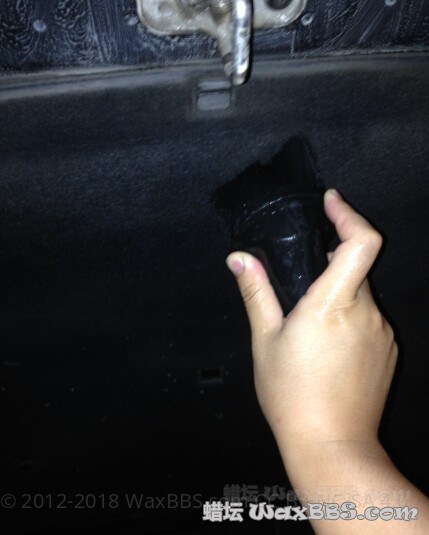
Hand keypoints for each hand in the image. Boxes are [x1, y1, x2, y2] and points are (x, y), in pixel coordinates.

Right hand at [226, 189, 396, 450]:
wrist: (332, 445)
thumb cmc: (293, 396)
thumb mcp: (265, 340)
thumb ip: (256, 292)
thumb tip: (238, 259)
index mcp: (332, 304)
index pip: (360, 242)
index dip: (349, 215)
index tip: (332, 203)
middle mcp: (365, 313)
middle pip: (355, 268)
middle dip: (330, 266)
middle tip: (302, 286)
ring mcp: (382, 333)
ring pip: (361, 295)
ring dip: (338, 297)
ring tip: (310, 329)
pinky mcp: (388, 350)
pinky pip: (369, 320)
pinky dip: (350, 319)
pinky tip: (327, 349)